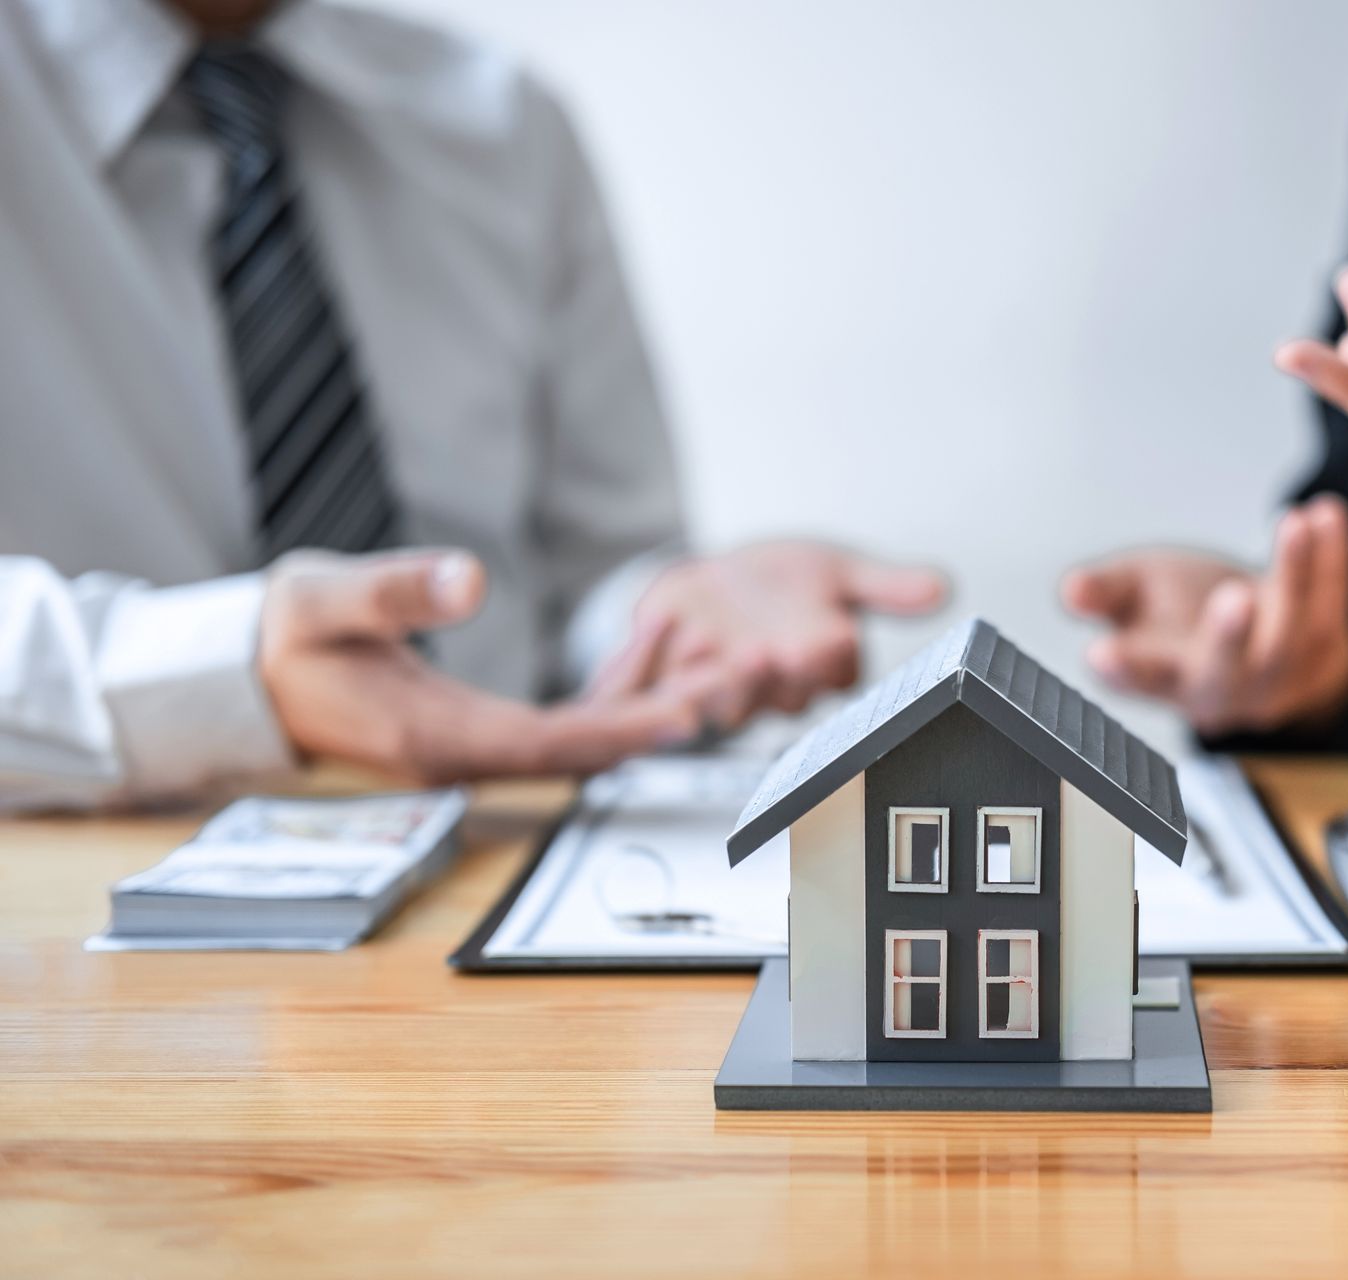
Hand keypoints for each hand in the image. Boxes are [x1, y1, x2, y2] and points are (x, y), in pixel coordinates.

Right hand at [262, 549, 715, 783]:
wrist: (243, 675)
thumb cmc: (281, 634)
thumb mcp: (322, 598)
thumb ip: (393, 591)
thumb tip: (467, 579)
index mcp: (434, 735)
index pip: (549, 741)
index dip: (622, 729)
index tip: (687, 713)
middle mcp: (464, 754)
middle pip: (584, 747)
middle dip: (662, 717)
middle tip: (738, 678)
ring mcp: (473, 747)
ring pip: (582, 736)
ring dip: (649, 703)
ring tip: (718, 655)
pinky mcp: (477, 730)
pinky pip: (563, 721)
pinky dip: (613, 692)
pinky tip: (652, 646)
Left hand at [590, 541, 947, 726]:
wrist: (721, 583)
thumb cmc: (786, 585)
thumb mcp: (838, 571)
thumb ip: (886, 585)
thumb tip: (943, 587)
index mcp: (818, 670)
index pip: (832, 676)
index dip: (827, 661)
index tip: (827, 638)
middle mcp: (773, 689)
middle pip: (774, 695)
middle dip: (768, 674)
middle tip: (767, 649)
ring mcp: (720, 689)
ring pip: (719, 698)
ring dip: (713, 678)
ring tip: (710, 646)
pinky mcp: (670, 679)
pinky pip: (664, 686)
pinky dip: (658, 663)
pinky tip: (665, 634)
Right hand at [1060, 495, 1347, 735]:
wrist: (1262, 638)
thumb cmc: (1186, 617)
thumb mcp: (1135, 599)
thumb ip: (1105, 593)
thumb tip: (1073, 591)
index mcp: (1169, 677)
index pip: (1142, 678)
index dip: (1124, 669)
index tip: (1104, 654)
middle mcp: (1224, 684)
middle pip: (1227, 672)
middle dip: (1229, 638)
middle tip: (1230, 598)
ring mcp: (1281, 670)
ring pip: (1290, 633)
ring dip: (1294, 577)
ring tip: (1292, 524)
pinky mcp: (1326, 641)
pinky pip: (1332, 599)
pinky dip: (1335, 556)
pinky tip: (1326, 513)